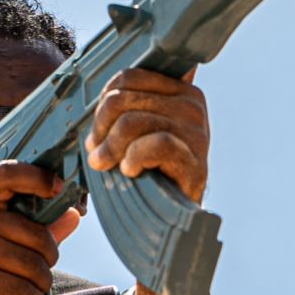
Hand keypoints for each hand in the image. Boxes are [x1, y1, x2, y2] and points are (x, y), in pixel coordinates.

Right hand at [0, 161, 81, 294]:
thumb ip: (31, 228)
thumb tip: (75, 214)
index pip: (8, 173)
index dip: (38, 177)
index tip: (58, 188)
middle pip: (38, 236)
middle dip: (48, 260)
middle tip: (38, 273)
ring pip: (34, 266)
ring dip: (41, 286)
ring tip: (30, 291)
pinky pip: (23, 292)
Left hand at [84, 68, 210, 202]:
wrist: (169, 216)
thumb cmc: (148, 170)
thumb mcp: (137, 131)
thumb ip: (127, 106)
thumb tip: (102, 93)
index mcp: (179, 90)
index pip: (129, 77)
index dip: (103, 103)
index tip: (99, 131)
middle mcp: (192, 105)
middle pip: (123, 98)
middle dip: (101, 129)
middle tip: (97, 152)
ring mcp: (197, 133)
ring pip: (132, 122)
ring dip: (110, 148)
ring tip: (105, 164)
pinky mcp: (196, 162)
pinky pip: (155, 145)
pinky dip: (134, 158)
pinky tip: (131, 171)